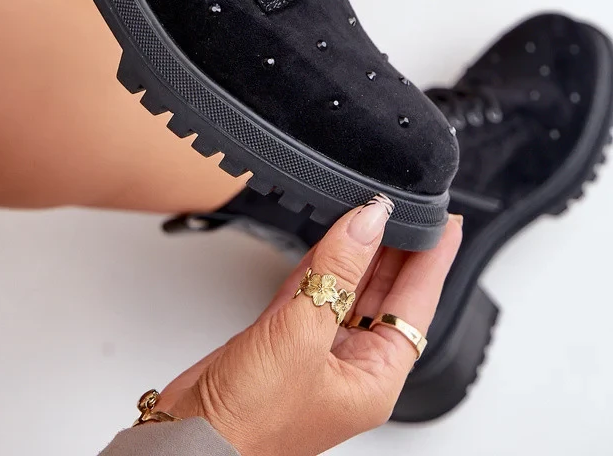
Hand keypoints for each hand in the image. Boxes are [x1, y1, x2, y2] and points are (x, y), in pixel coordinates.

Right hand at [160, 199, 461, 455]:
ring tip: (374, 207)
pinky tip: (332, 233)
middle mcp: (350, 365)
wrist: (192, 439)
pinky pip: (311, 288)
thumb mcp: (302, 336)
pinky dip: (321, 259)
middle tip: (408, 204)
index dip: (431, 261)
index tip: (444, 222)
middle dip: (397, 247)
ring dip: (359, 248)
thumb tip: (367, 221)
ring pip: (347, 286)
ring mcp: (315, 350)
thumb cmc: (250, 422)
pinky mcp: (282, 338)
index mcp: (373, 379)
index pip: (415, 306)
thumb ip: (336, 272)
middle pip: (385, 293)